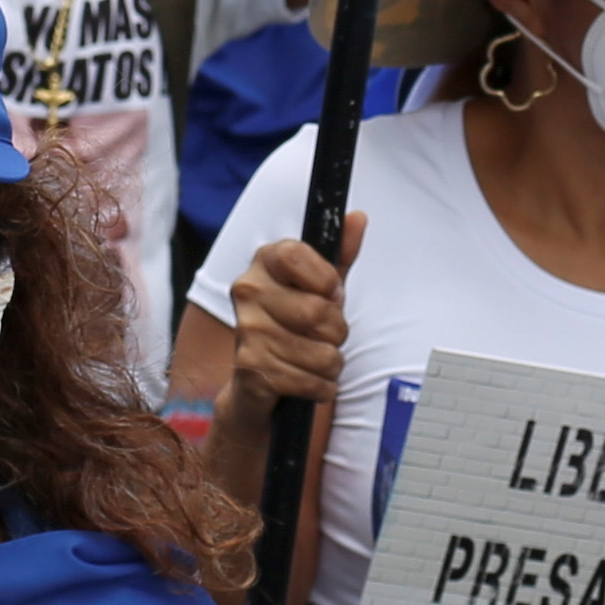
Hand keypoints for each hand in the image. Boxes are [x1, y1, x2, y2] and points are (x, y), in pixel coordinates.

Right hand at [226, 215, 363, 407]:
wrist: (256, 384)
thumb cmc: (293, 327)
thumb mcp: (319, 287)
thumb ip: (340, 253)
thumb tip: (357, 217)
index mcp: (264, 263)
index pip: (298, 255)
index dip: (326, 280)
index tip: (328, 293)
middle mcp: (247, 291)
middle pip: (319, 311)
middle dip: (337, 332)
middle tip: (324, 335)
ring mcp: (247, 331)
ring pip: (323, 353)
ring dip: (331, 364)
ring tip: (313, 360)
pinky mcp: (252, 370)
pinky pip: (313, 382)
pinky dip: (321, 388)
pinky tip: (306, 382)